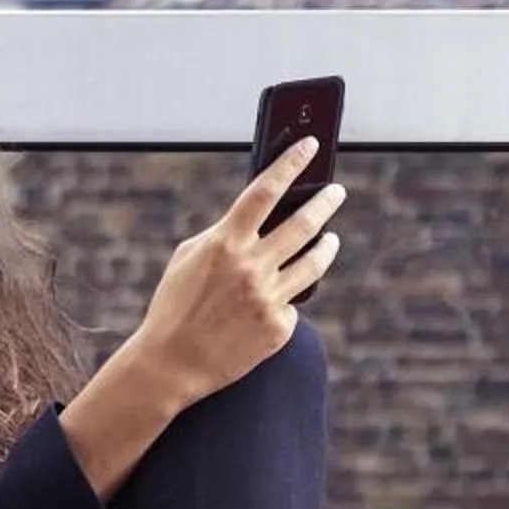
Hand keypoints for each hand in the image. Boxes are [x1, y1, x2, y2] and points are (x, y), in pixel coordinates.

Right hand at [126, 138, 345, 407]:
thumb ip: (225, 235)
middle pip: (303, 224)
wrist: (171, 363)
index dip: (291, 164)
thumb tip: (262, 220)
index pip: (265, 191)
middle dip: (325, 202)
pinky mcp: (278, 328)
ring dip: (326, 246)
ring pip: (313, 263)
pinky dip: (286, 298)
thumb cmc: (175, 305)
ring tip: (331, 238)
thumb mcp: (189, 257)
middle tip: (336, 191)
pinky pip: (292, 304)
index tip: (311, 145)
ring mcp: (268, 299)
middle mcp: (251, 267)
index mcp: (225, 242)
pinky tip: (275, 300)